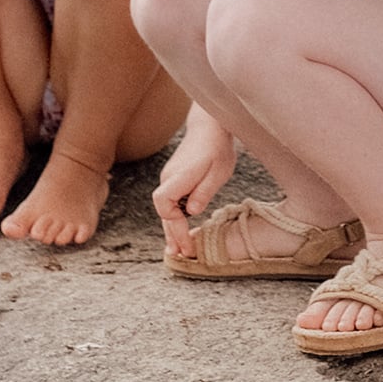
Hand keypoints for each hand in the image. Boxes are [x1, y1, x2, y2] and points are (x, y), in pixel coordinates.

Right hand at [153, 108, 237, 257]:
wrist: (210, 127)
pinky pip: (171, 203)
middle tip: (182, 255)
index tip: (186, 240)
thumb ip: (203, 192)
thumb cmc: (216, 148)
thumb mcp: (218, 171)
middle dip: (173, 234)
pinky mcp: (175, 179)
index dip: (174, 225)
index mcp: (178, 177)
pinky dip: (175, 218)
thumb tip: (191, 213)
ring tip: (179, 250)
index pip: (164, 204)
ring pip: (166, 209)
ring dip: (172, 229)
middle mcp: (168, 178)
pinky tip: (181, 230)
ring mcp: (169, 178)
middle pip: (164, 212)